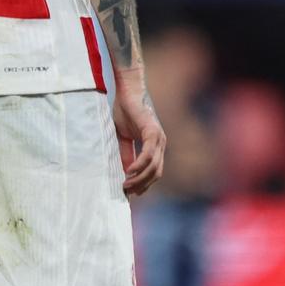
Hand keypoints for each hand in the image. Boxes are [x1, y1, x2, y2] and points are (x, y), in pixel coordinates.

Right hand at [112, 73, 166, 195]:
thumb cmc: (125, 113)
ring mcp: (158, 137)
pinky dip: (139, 165)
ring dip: (140, 178)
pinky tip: (129, 172)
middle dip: (142, 185)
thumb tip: (127, 174)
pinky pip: (148, 153)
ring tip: (126, 184)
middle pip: (156, 173)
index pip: (154, 171)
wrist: (127, 93)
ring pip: (153, 166)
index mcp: (155, 146)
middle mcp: (160, 143)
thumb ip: (127, 155)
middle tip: (127, 191)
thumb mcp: (124, 139)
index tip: (132, 192)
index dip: (144, 184)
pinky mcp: (152, 131)